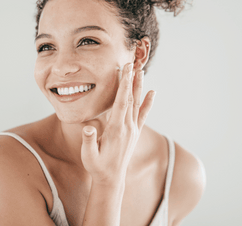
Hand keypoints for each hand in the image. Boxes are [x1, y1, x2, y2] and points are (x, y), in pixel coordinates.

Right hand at [81, 62, 155, 184]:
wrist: (111, 179)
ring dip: (139, 86)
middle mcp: (128, 127)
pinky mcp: (135, 132)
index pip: (121, 102)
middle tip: (133, 63)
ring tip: (141, 71)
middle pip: (131, 99)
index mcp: (116, 129)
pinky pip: (143, 114)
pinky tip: (153, 92)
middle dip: (132, 80)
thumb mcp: (88, 156)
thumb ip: (88, 141)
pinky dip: (149, 103)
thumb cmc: (97, 166)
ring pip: (138, 104)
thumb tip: (88, 128)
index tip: (125, 70)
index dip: (124, 85)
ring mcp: (133, 130)